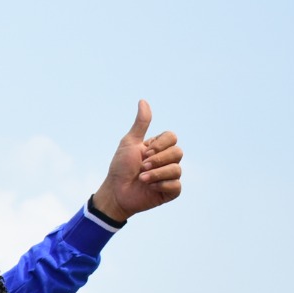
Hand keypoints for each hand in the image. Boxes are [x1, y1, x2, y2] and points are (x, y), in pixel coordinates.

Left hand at [90, 100, 183, 221]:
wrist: (115, 191)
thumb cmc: (120, 167)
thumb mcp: (130, 142)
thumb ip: (141, 124)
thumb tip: (143, 101)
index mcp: (159, 147)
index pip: (172, 137)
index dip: (159, 145)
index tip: (143, 152)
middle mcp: (167, 160)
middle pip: (178, 152)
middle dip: (157, 160)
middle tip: (142, 166)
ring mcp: (170, 176)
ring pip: (177, 169)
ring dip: (156, 174)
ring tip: (141, 179)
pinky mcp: (171, 191)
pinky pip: (176, 185)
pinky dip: (161, 185)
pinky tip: (149, 188)